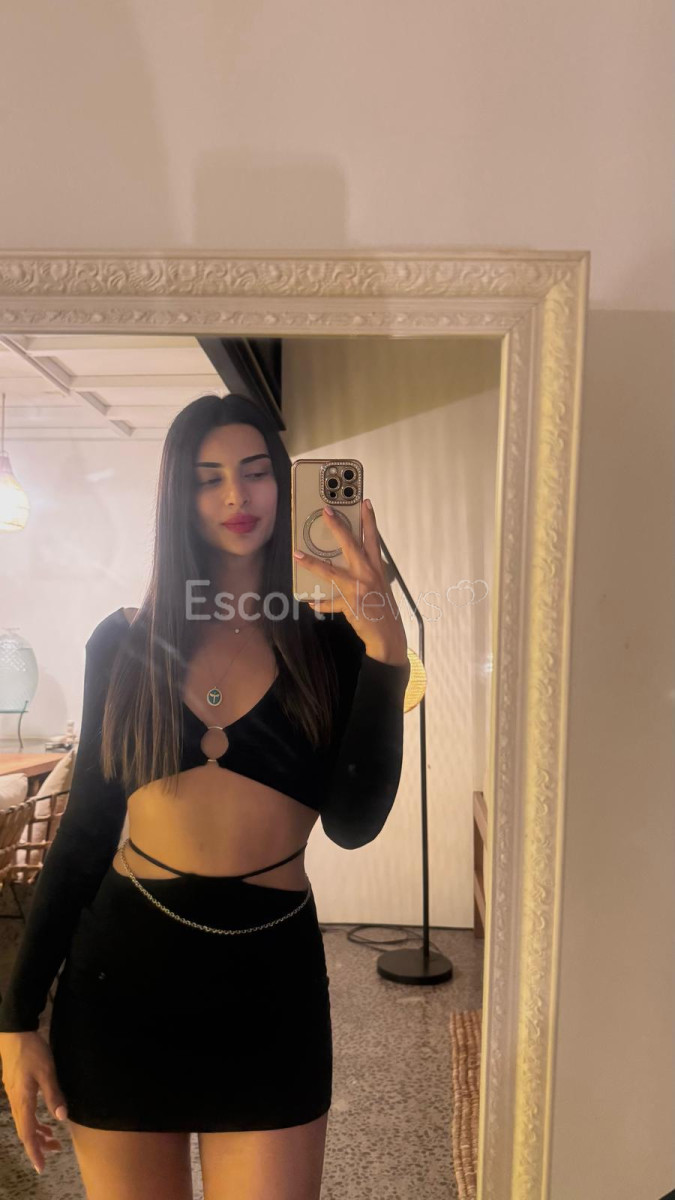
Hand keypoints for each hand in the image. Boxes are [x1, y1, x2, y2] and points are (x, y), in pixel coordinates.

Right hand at [0, 1031, 67, 1173]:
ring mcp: (14, 1095)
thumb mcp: (47, 1071)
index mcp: (23, 1101)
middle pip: (25, 1131)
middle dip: (39, 1145)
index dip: (35, 1152)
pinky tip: (44, 1119)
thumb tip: (62, 1119)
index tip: (41, 1167)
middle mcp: (16, 1102)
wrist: (14, 1033)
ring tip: (53, 1139)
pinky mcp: (15, 1088)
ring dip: (38, 1133)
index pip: (28, 1134)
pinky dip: (34, 1121)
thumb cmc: (32, 1051)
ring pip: (24, 1122)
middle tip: (55, 1151)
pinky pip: (24, 1112)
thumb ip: (54, 1095)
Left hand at [293, 498, 407, 664]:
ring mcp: (360, 588)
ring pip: (332, 571)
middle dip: (338, 527)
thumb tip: (350, 566)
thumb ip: (367, 574)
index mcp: (377, 568)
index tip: (365, 502)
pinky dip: (320, 604)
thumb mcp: (380, 586)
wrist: (388, 635)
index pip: (374, 539)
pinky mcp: (351, 603)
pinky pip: (330, 603)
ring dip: (312, 563)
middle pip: (352, 545)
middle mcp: (370, 574)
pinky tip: (311, 602)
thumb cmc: (383, 610)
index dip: (370, 520)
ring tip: (297, 554)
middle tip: (326, 511)